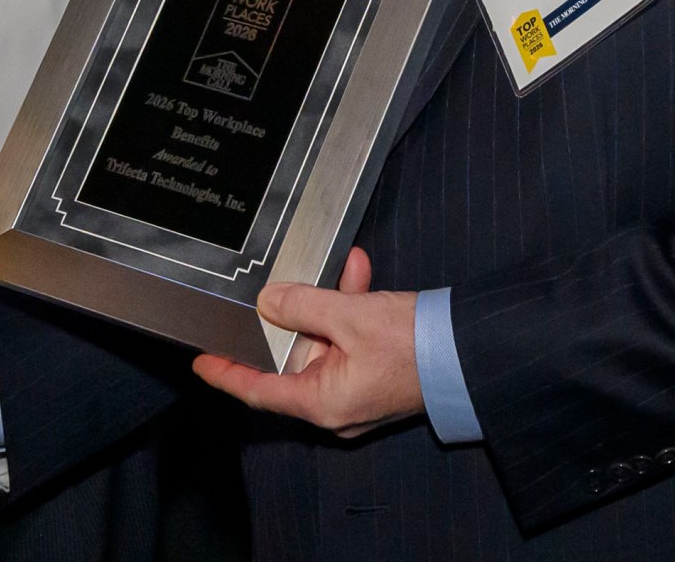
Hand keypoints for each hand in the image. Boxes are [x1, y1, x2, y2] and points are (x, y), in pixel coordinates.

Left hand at [191, 247, 422, 438]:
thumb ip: (302, 306)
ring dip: (328, 303)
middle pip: (293, 359)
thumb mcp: (351, 317)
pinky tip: (358, 272)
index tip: (202, 361)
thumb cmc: (415, 346)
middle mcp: (336, 405)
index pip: (259, 391)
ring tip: (342, 269)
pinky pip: (350, 340)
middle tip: (273, 289)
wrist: (472, 352)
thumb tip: (267, 302)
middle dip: (290, 316)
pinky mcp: (376, 374)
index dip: (227, 374)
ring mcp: (357, 391)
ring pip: (324, 341)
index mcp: (323, 403)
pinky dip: (350, 308)